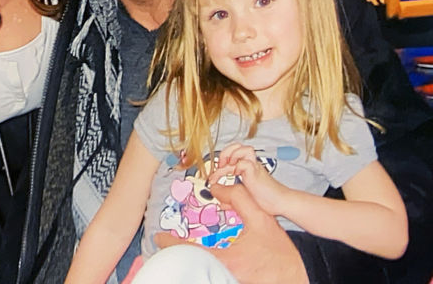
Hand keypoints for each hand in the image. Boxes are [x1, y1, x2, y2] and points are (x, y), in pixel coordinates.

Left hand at [155, 183, 307, 283]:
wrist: (301, 278)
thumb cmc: (280, 254)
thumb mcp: (262, 220)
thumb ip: (239, 200)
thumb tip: (219, 187)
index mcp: (228, 259)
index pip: (190, 250)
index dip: (171, 242)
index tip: (159, 236)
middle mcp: (224, 277)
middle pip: (190, 267)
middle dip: (177, 258)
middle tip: (166, 249)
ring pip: (200, 276)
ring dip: (190, 266)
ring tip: (181, 257)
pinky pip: (211, 280)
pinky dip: (203, 273)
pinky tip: (200, 267)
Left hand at [209, 144, 287, 214]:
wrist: (280, 202)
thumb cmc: (266, 198)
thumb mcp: (244, 192)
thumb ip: (232, 190)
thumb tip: (219, 195)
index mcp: (247, 166)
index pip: (232, 154)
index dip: (221, 160)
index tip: (214, 173)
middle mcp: (251, 164)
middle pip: (237, 146)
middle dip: (225, 153)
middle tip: (220, 166)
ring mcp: (255, 167)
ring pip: (245, 149)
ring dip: (233, 155)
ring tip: (228, 166)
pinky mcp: (256, 173)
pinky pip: (247, 163)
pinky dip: (239, 166)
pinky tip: (236, 173)